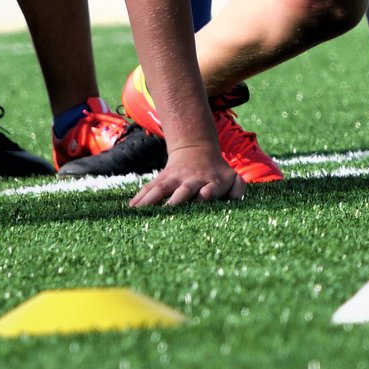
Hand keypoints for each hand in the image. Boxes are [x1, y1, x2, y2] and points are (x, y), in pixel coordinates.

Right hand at [128, 143, 246, 207]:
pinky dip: (140, 198)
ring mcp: (174, 180)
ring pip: (161, 189)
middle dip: (175, 203)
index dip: (207, 194)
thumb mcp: (233, 178)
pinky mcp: (161, 180)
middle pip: (182, 192)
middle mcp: (190, 181)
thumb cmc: (218, 173)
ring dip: (151, 201)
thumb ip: (238, 190)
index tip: (204, 196)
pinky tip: (130, 208)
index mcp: (210, 182)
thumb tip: (234, 201)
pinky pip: (149, 188)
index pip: (209, 190)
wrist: (197, 150)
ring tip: (140, 214)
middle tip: (167, 217)